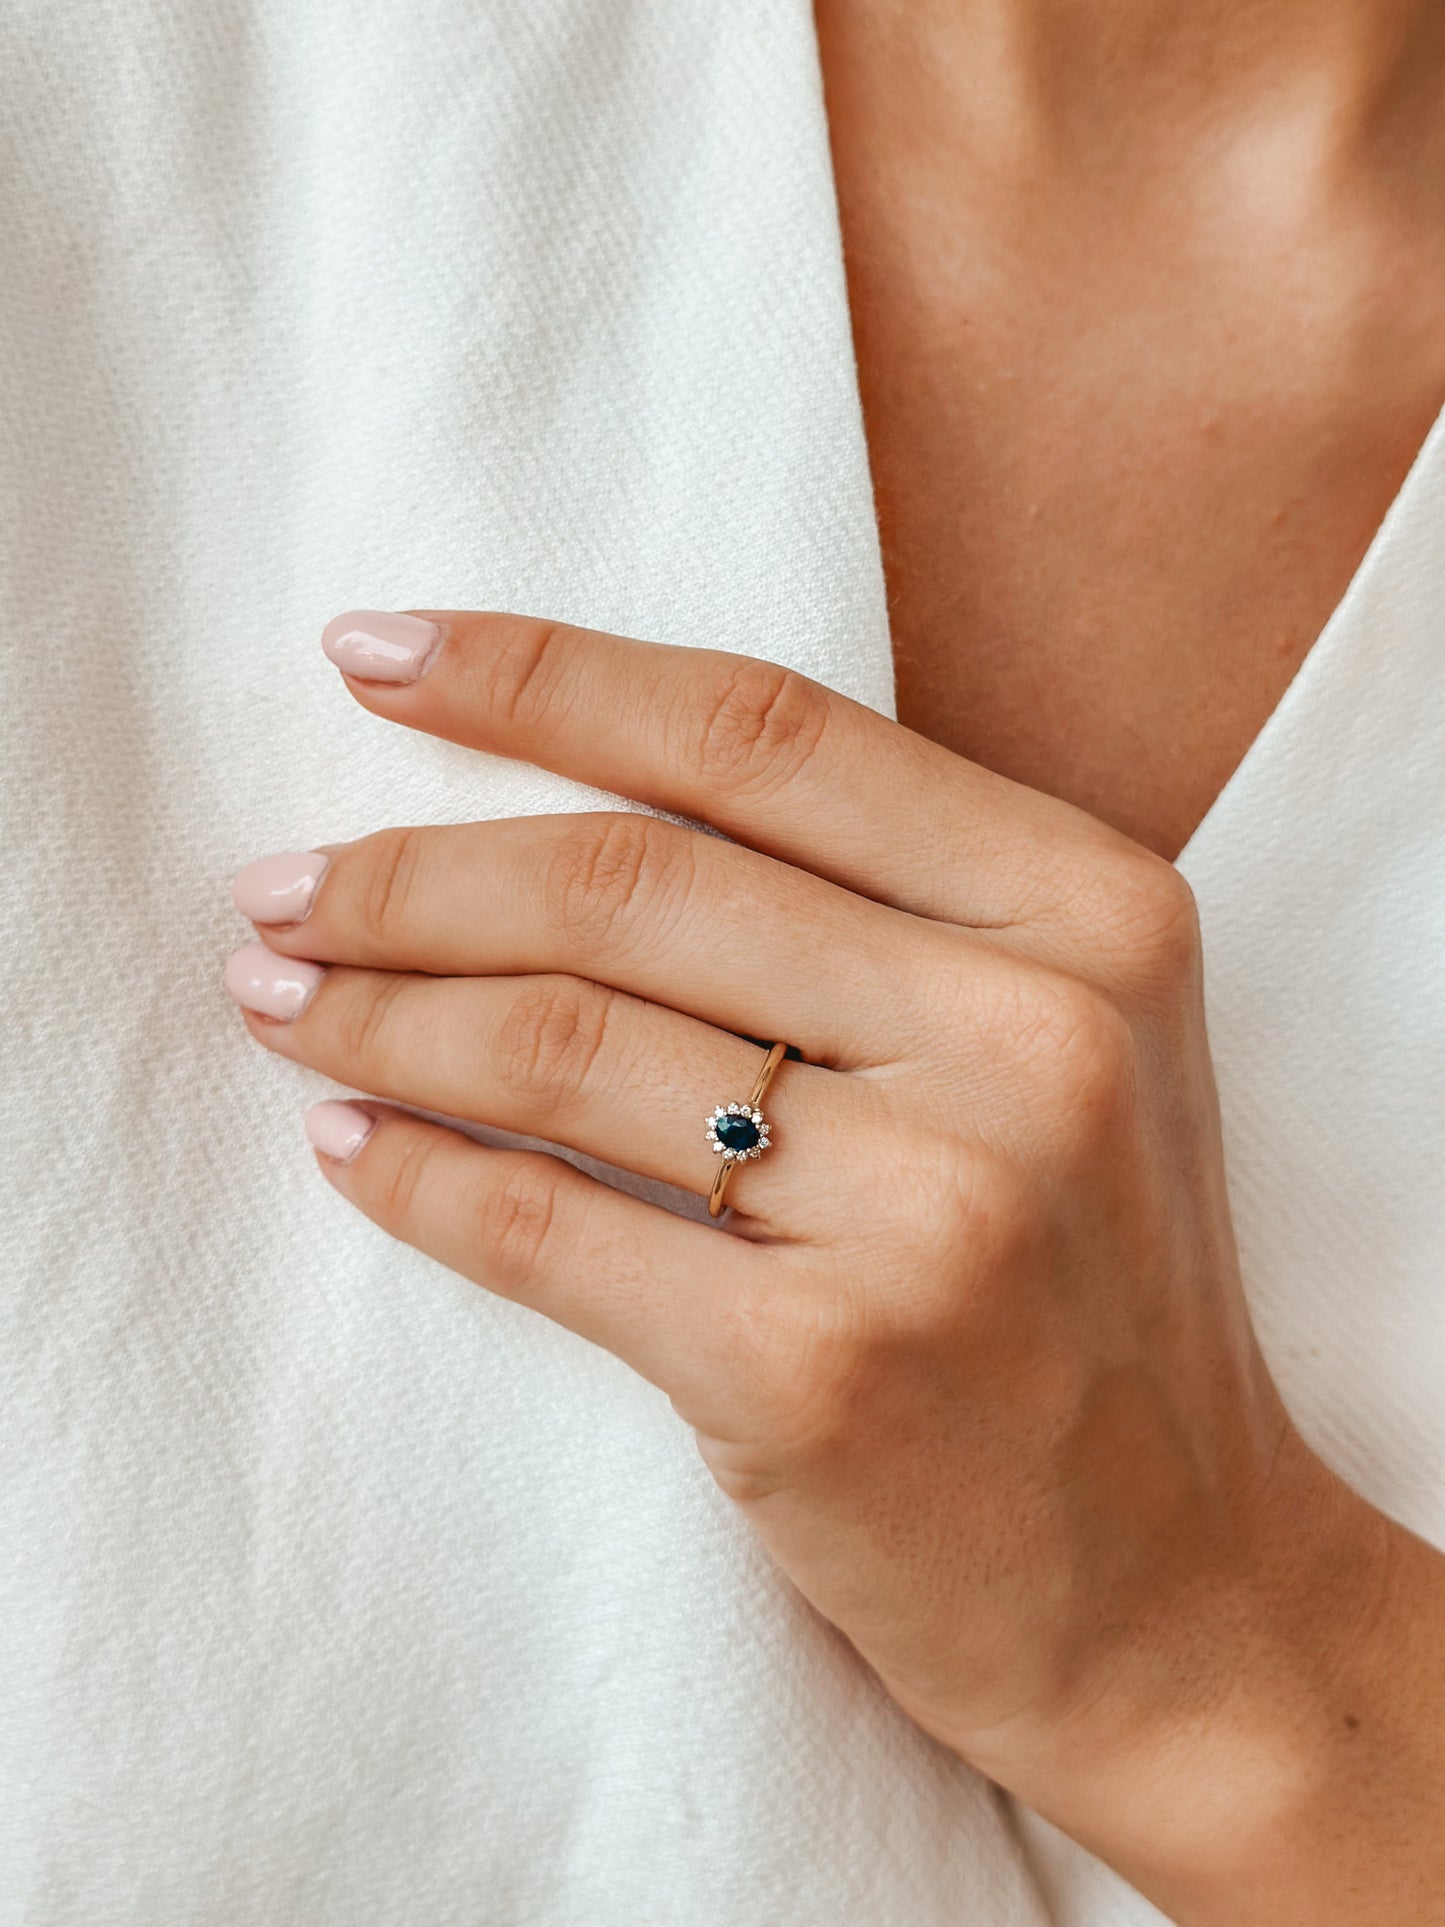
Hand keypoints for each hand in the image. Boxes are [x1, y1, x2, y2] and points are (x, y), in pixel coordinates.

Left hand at [225, 609, 1444, 1922]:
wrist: (1183, 1589)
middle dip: (408, 874)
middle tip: (277, 892)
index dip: (540, 677)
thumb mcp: (1053, 1047)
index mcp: (1087, 910)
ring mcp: (931, 1207)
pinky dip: (414, 1178)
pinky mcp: (821, 1371)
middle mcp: (1026, 1034)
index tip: (374, 656)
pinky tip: (348, 1149)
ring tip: (281, 1005)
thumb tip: (554, 811)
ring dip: (379, 1017)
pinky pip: (544, 1226)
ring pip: (565, 1044)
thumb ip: (871, 913)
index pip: (761, 732)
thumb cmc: (1088, 1295)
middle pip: (631, 883)